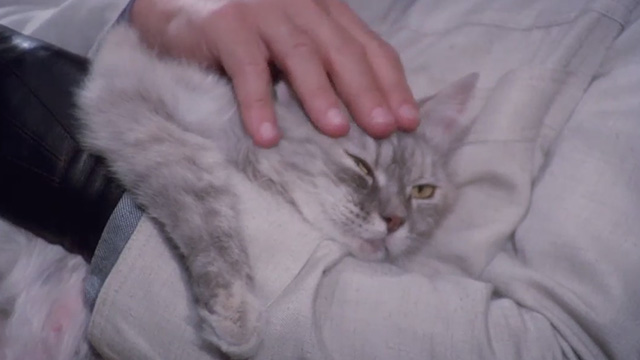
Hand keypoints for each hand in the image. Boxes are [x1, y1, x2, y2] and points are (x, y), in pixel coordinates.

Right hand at [130, 0, 418, 146]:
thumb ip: (320, 55)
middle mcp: (302, 6)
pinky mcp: (225, 24)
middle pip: (344, 51)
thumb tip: (357, 108)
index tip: (408, 121)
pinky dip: (258, 103)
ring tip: (338, 132)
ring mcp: (264, 12)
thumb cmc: (243, 19)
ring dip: (322, 95)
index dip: (392, 84)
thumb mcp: (291, 30)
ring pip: (302, 55)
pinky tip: (268, 136)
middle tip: (386, 130)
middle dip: (368, 93)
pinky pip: (247, 67)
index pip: (369, 46)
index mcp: (325, 10)